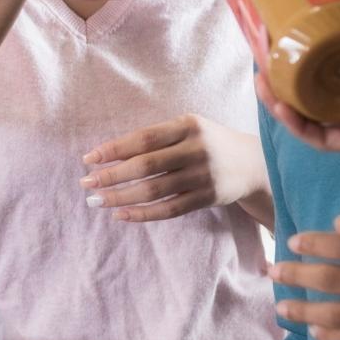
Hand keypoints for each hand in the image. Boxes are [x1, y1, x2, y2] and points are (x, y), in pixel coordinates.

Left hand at [81, 115, 272, 224]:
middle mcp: (197, 149)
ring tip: (97, 201)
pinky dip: (143, 214)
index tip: (88, 159)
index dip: (114, 149)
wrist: (253, 163)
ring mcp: (204, 175)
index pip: (144, 138)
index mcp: (188, 125)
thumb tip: (109, 155)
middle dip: (112, 175)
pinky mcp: (208, 198)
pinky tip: (122, 215)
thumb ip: (157, 138)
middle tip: (86, 184)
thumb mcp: (189, 129)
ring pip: (155, 190)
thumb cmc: (208, 142)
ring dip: (121, 197)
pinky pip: (170, 210)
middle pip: (146, 165)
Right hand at [256, 0, 339, 152]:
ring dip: (280, 103)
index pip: (325, 57)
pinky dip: (300, 126)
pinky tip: (283, 108)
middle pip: (309, 88)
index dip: (298, 48)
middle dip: (280, 78)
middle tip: (262, 61)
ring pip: (308, 115)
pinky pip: (323, 138)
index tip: (277, 34)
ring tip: (262, 83)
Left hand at [270, 217, 339, 339]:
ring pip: (337, 314)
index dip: (315, 243)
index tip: (293, 241)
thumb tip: (337, 223)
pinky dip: (330, 338)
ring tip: (282, 307)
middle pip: (333, 279)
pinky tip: (314, 332)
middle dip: (297, 274)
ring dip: (304, 310)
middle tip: (272, 271)